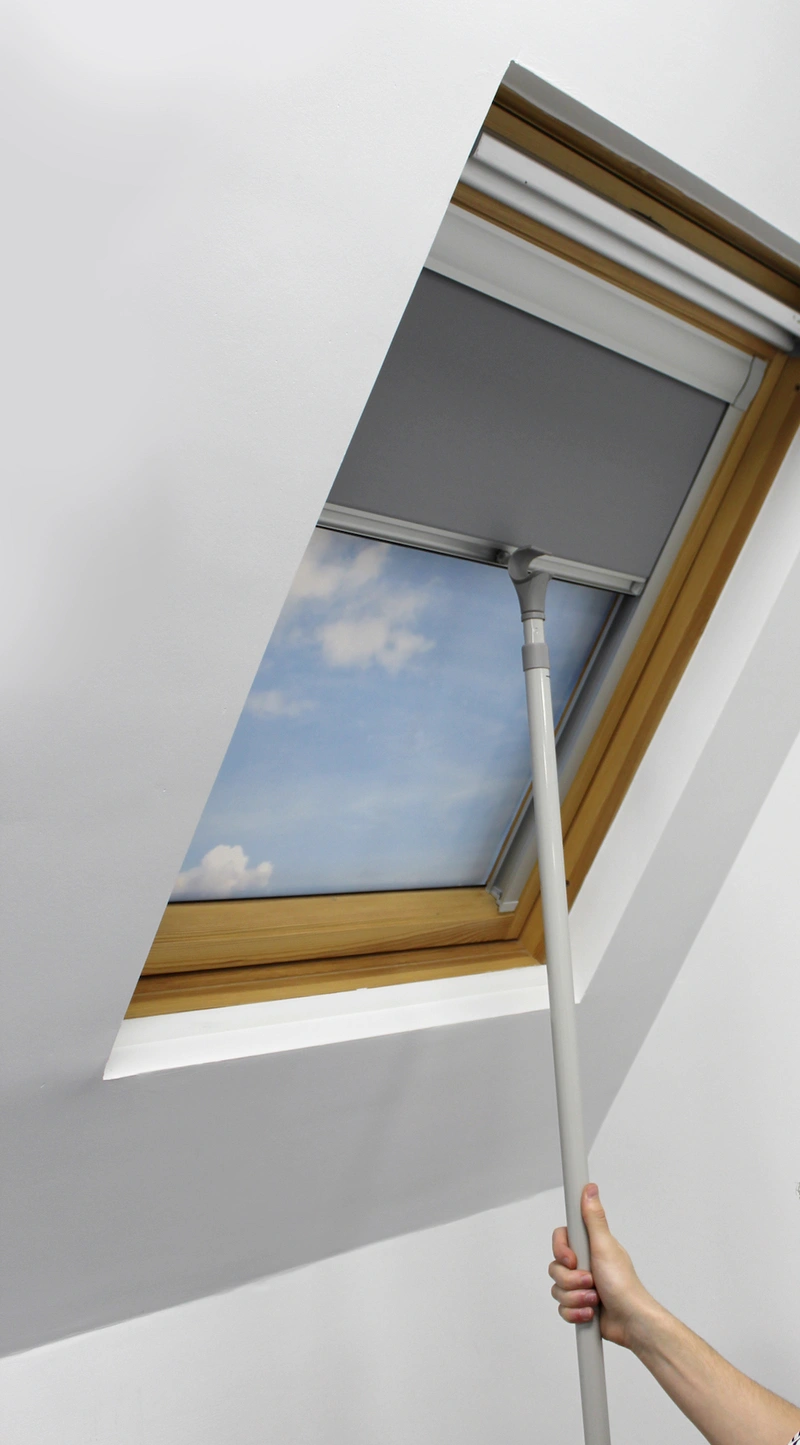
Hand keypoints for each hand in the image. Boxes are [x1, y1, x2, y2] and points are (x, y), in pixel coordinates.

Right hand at [548, 1183, 656, 1349]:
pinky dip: (575, 1313)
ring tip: (594, 1298)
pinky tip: (590, 1312)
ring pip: (557, 1289)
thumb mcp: (604, 1247)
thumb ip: (593, 1218)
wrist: (631, 1322)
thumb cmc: (624, 1286)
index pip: (561, 1239)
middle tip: (590, 1280)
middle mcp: (584, 1264)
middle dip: (571, 1280)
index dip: (561, 1251)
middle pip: (555, 1267)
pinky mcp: (579, 1305)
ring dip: (576, 1297)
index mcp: (589, 1247)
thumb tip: (589, 1189)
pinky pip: (562, 1308)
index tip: (572, 1259)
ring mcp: (581, 1286)